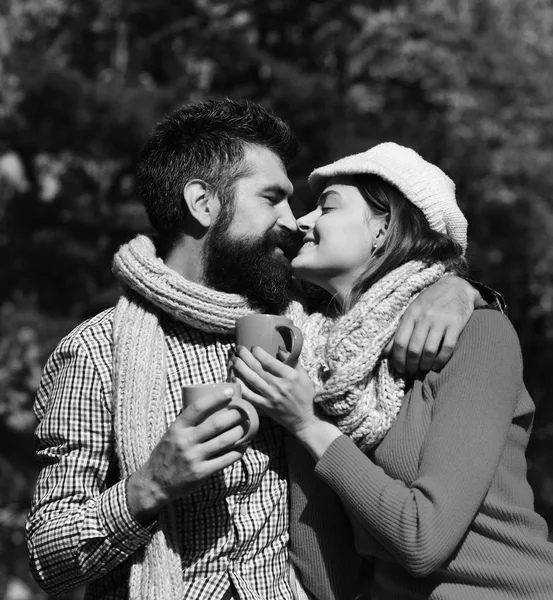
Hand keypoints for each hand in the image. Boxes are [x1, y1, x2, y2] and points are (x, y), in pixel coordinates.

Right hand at [127, 387, 247, 523]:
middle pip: (216, 424)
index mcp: (177, 428)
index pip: (198, 408)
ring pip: (224, 441)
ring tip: (248, 426)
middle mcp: (185, 441)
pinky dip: (238, 452)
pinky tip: (244, 445)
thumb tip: (210, 405)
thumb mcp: (172, 433)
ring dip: (239, 432)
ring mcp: (193, 458)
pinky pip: (225, 460)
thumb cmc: (167, 453)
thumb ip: (188, 422)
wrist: (155, 483)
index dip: (216, 398)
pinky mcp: (201, 473)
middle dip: (235, 415)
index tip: (230, 391)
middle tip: (244, 410)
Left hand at [231, 345, 317, 435]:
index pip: (270, 361)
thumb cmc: (305, 396)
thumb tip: (279, 348)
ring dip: (241, 368)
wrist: (303, 419)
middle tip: (239, 348)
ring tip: (234, 359)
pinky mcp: (265, 406)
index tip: (253, 348)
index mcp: (290, 376)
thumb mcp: (304, 376)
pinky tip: (234, 378)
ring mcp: (271, 397)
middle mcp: (279, 385)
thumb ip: (293, 361)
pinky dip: (241, 386)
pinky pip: (249, 395)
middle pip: (258, 368)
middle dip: (246, 356)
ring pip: (251, 379)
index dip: (258, 352)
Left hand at [384, 276, 478, 374]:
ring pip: (429, 350)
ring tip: (424, 369)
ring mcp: (440, 320)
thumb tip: (386, 352)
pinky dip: (441, 360)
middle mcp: (424, 317)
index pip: (400, 342)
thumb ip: (400, 330)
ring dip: (425, 365)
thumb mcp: (412, 311)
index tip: (400, 369)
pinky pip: (447, 347)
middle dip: (411, 365)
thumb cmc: (430, 302)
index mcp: (411, 314)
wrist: (456, 286)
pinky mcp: (456, 324)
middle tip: (412, 372)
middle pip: (413, 349)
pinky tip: (437, 365)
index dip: (398, 360)